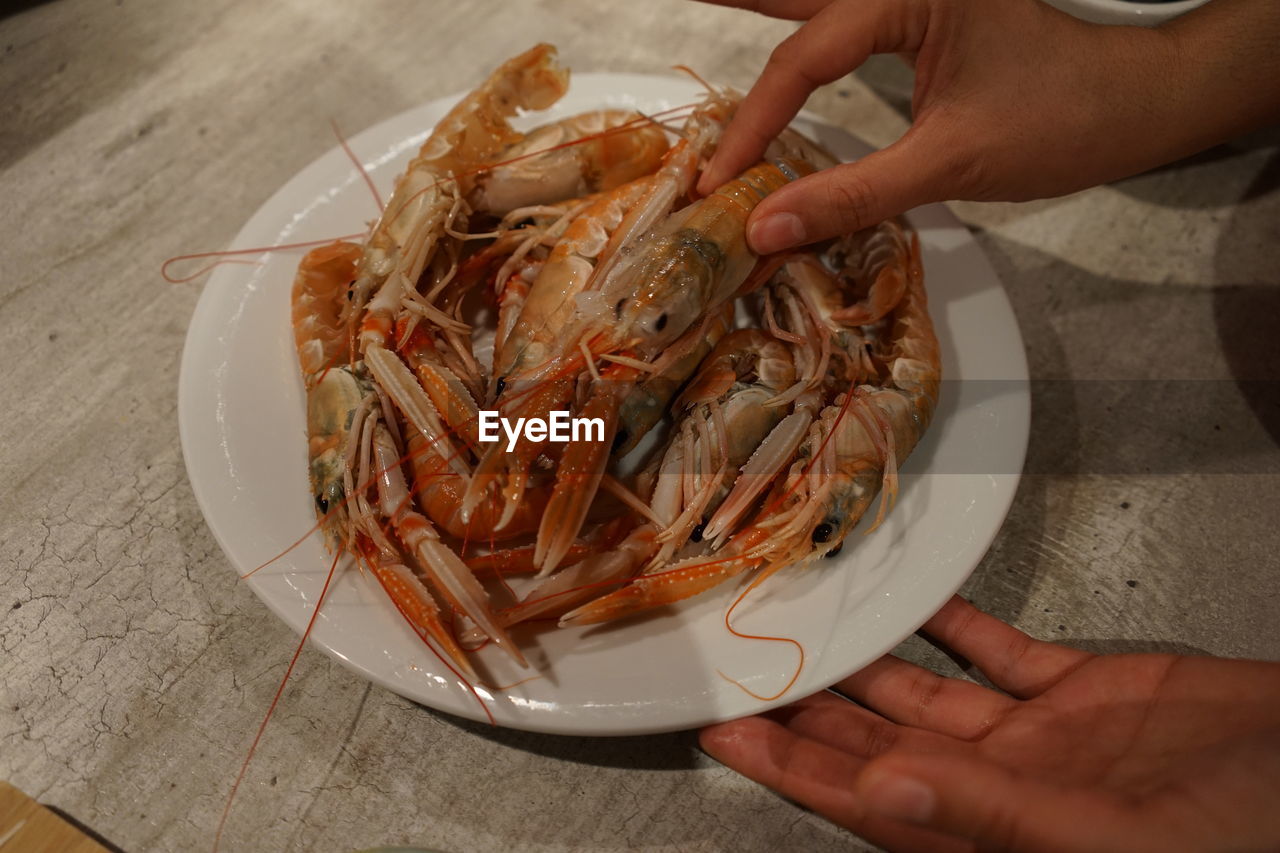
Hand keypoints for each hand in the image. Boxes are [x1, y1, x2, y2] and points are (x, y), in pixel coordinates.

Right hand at [695, 0, 1279, 252]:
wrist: (1131, 105)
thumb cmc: (1057, 122)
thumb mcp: (948, 163)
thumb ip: (852, 194)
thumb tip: (764, 227)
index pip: (804, 59)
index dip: (754, 123)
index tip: (719, 180)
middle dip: (733, 0)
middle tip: (671, 2)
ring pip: (813, 3)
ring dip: (759, 7)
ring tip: (699, 3)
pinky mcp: (920, 13)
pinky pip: (839, 23)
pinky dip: (797, 35)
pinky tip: (771, 30)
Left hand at [700, 596, 1279, 851]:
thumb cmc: (1247, 835)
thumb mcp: (1114, 837)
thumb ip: (992, 810)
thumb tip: (885, 793)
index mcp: (994, 831)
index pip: (863, 798)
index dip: (788, 767)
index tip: (724, 731)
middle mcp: (1005, 784)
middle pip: (878, 745)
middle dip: (808, 712)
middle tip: (744, 668)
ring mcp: (1042, 737)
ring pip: (925, 694)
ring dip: (866, 664)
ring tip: (807, 628)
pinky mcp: (1085, 690)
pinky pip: (999, 652)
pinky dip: (954, 623)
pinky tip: (913, 600)